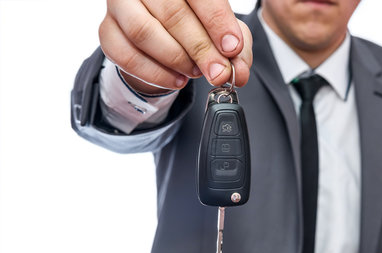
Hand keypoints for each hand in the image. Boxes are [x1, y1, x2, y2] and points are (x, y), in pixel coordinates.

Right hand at [99, 0, 252, 92]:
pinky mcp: (107, 30)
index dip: (217, 22)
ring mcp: (120, 4)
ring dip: (176, 59)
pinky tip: (176, 80)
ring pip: (143, 32)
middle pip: (171, 13)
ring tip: (195, 72)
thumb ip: (236, 49)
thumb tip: (238, 72)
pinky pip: (125, 55)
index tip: (232, 48)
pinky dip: (154, 73)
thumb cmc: (196, 23)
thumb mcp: (222, 31)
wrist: (162, 30)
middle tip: (218, 72)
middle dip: (200, 48)